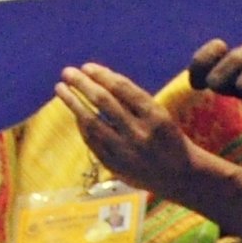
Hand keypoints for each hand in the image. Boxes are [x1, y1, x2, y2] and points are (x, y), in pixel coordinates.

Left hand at [56, 64, 197, 197]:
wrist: (180, 175)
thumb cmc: (168, 137)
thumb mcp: (160, 115)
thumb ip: (133, 101)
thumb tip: (99, 79)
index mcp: (155, 115)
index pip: (122, 88)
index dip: (102, 75)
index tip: (86, 66)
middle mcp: (139, 132)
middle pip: (104, 102)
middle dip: (82, 84)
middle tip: (67, 72)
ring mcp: (125, 151)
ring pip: (92, 122)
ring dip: (73, 103)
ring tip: (61, 89)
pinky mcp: (115, 165)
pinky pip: (92, 141)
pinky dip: (82, 125)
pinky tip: (76, 114)